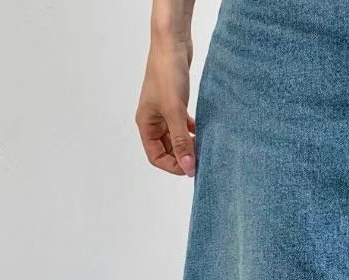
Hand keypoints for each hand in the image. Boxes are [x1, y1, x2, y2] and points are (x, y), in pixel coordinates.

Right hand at [136, 33, 195, 176]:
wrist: (172, 42)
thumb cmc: (167, 73)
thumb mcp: (175, 112)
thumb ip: (181, 142)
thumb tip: (188, 167)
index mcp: (145, 124)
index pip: (156, 157)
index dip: (173, 166)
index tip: (191, 168)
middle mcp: (152, 120)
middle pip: (167, 149)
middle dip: (182, 156)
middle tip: (201, 158)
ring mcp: (163, 112)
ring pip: (176, 138)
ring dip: (188, 144)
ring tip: (203, 145)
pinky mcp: (174, 103)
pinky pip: (182, 125)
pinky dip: (191, 131)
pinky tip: (202, 130)